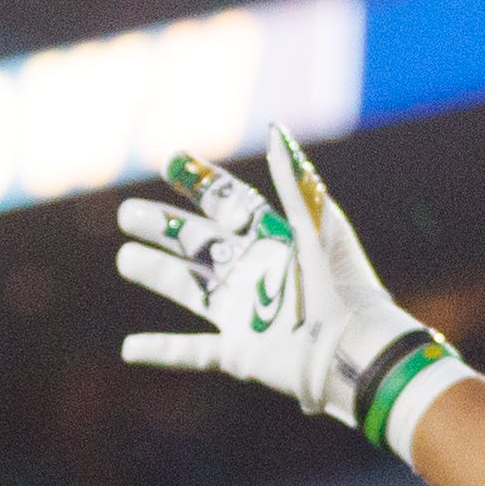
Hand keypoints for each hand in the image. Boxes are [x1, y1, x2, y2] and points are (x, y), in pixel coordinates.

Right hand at [116, 128, 420, 427]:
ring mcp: (245, 316)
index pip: (230, 204)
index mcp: (276, 241)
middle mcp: (255, 275)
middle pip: (200, 244)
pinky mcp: (240, 354)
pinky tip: (130, 349)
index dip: (201, 183)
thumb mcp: (320, 229)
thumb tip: (275, 131)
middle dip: (163, 228)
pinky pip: (192, 353)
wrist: (359, 354)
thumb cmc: (347, 290)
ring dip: (156, 273)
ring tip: (126, 258)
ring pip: (190, 289)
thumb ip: (294, 183)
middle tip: (128, 214)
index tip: (172, 160)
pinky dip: (160, 352)